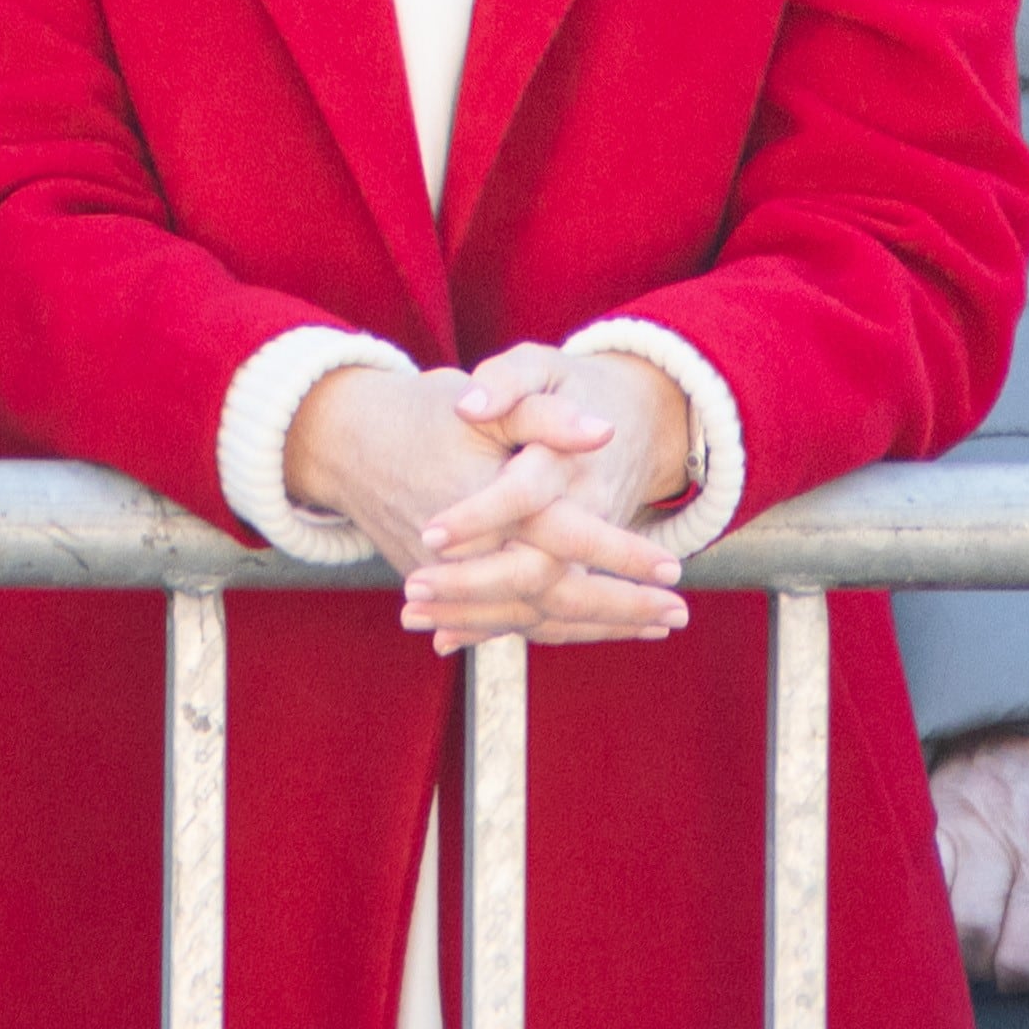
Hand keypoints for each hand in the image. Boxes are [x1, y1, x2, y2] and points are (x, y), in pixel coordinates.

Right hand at [281, 363, 686, 652]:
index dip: (619, 552)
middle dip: (621, 608)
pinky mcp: (439, 590)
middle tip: (679, 613)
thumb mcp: (487, 398)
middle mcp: (467, 551)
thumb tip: (603, 432)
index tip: (672, 566)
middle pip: (553, 596)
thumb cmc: (426, 412)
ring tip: (653, 626)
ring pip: (531, 618)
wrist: (348, 441)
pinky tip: (595, 630)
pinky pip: (504, 622)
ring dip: (597, 626)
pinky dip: (552, 630)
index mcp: (487, 499)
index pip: (563, 537)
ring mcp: (448, 578)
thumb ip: (547, 416)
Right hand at [926, 732, 1028, 990]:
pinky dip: (931, 911)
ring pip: (967, 928)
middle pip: (1017, 954)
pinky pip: (927, 886)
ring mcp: (984, 828)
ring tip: (980, 945)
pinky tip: (946, 911)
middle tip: (1013, 962)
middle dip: (1014, 973)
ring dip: (970, 953)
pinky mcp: (937, 818)